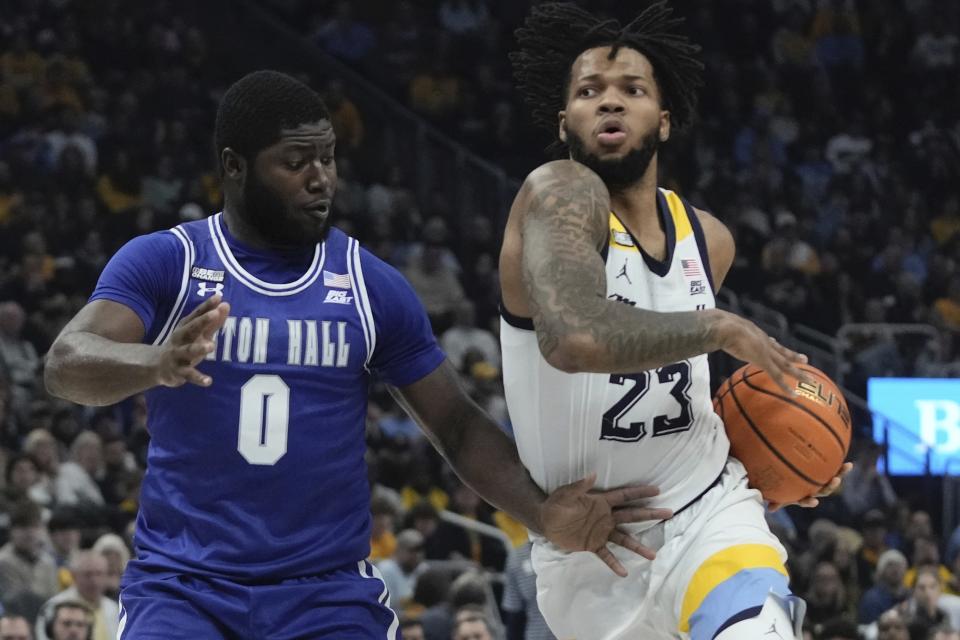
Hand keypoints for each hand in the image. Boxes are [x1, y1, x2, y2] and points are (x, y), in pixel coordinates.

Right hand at [153, 293, 229, 387]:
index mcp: (186, 328)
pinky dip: (199, 378)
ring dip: (199, 348)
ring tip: (211, 345)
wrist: (158, 366)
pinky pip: (189, 375)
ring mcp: (178, 355)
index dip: (207, 306)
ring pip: (188, 351)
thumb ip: (213, 322)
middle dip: (202, 321)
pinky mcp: (178, 372)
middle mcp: (181, 339)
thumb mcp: (198, 333)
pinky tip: (209, 381)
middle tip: (215, 314)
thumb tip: (226, 304)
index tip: (219, 296)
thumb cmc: (184, 345)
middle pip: (191, 328)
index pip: (197, 314)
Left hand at [540, 473, 672, 576]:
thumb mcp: (565, 494)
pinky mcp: (593, 545)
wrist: (544, 521)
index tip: (657, 490)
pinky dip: (614, 563)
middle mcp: (606, 517)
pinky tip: (624, 572)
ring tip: (653, 555)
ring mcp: (601, 532)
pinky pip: (606, 555)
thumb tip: (593, 475)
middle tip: (668, 513)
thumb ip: (579, 486)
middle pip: (632, 515)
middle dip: (650, 514)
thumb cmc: (555, 504)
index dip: (640, 492)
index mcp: (601, 502)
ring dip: (637, 546)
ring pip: (624, 539)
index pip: (624, 496)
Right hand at [714, 310, 808, 392]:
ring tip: (809, 380)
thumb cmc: (718, 326)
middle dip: (792, 356)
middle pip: (781, 352)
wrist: (724, 327)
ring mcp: (766, 352)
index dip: (773, 345)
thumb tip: (706, 330)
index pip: (767, 341)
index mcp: (754, 334)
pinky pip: (778, 376)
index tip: (777, 345)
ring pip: (786, 365)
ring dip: (798, 373)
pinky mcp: (764, 361)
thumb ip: (717, 330)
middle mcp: (763, 342)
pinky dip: (786, 386)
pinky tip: (794, 394)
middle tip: (805, 359)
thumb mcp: (720, 327)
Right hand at [767, 462, 853, 511]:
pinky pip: (834, 469)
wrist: (791, 480)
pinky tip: (849, 461)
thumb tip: (769, 509)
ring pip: (832, 480)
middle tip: (836, 480)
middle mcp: (814, 491)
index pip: (805, 501)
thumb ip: (775, 501)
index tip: (814, 501)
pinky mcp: (826, 474)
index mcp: (802, 496)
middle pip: (824, 491)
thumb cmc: (782, 489)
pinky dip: (841, 467)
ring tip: (848, 466)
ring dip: (841, 474)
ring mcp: (821, 483)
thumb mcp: (778, 495)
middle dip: (830, 486)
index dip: (809, 501)